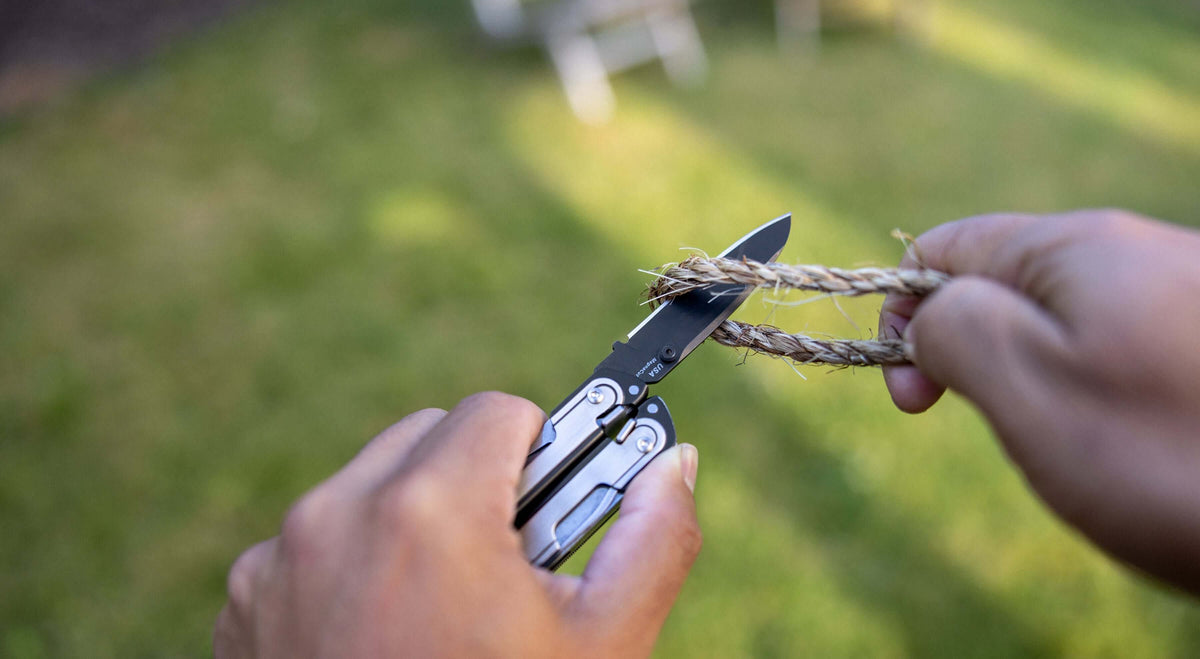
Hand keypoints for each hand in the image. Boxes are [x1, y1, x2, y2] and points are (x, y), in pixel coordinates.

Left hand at [214, 392, 700, 657]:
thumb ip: (654, 538)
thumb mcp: (602, 645)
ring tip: (443, 606)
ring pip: (371, 483)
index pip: (499, 411)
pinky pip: (315, 540)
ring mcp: (279, 560)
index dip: (540, 455)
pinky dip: (354, 565)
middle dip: (475, 482)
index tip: (548, 507)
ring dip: (413, 518)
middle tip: (503, 566)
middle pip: (430, 435)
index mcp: (430, 511)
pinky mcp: (247, 600)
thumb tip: (671, 462)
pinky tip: (384, 632)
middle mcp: (338, 516)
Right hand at [878, 209, 1199, 594]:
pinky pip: (1126, 352)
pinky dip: (1100, 399)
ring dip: (1039, 383)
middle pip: (1009, 283)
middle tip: (999, 428)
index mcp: (1077, 247)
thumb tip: (929, 309)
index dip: (903, 312)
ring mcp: (1187, 296)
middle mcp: (1138, 252)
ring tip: (1077, 448)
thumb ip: (952, 327)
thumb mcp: (1026, 384)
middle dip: (976, 354)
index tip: (912, 395)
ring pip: (1068, 325)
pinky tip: (1136, 449)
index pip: (945, 246)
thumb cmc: (1168, 454)